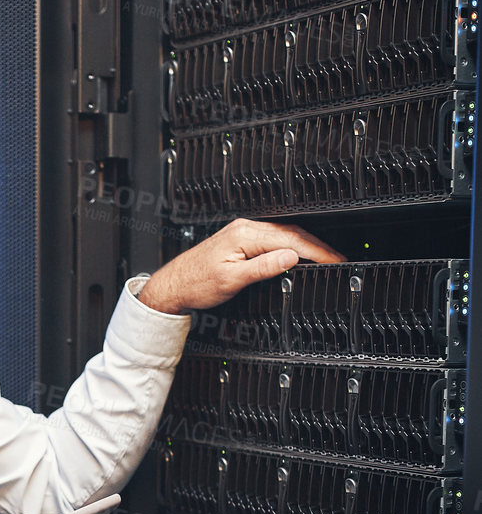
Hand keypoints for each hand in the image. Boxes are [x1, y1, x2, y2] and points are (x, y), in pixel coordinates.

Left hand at [137, 219, 344, 315]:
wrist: (174, 285)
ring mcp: (243, 232)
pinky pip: (274, 238)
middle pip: (292, 233)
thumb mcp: (233, 280)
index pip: (291, 240)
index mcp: (245, 234)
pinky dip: (292, 245)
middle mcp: (245, 228)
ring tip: (327, 257)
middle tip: (339, 260)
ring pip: (284, 235)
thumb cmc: (196, 283)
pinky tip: (300, 253)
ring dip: (307, 245)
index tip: (335, 260)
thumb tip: (292, 257)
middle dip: (318, 246)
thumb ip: (263, 267)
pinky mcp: (241, 239)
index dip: (317, 251)